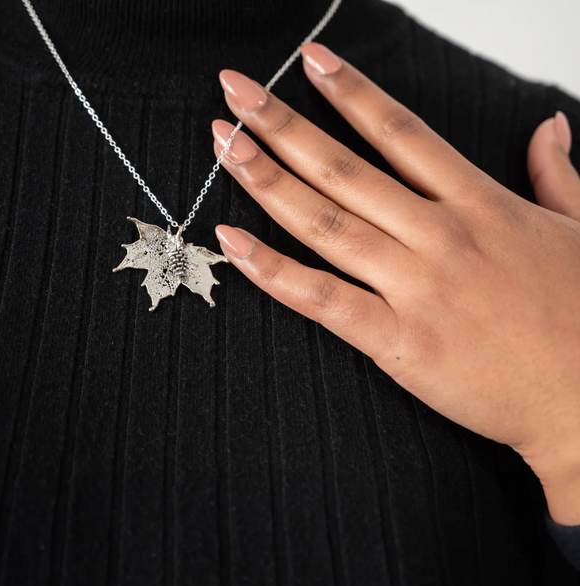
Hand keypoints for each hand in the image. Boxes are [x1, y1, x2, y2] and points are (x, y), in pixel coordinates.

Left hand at [211, 43, 579, 524]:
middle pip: (344, 167)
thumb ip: (557, 174)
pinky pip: (323, 298)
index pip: (401, 131)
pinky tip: (233, 243)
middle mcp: (440, 235)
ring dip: (267, 180)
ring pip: (325, 222)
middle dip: (283, 124)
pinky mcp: (399, 340)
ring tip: (224, 146)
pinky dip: (273, 271)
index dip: (350, 91)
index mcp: (480, 203)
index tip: (307, 60)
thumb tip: (549, 127)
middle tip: (236, 91)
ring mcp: (416, 286)